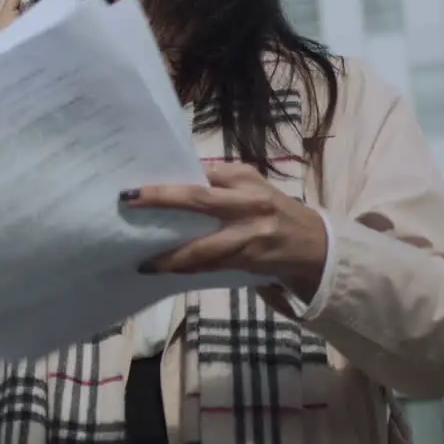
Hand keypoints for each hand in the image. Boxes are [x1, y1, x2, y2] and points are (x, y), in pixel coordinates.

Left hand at [118, 161, 327, 300]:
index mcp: (246, 179)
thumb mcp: (252, 185)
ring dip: (170, 256)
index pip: (204, 173)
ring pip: (202, 247)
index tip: (140, 182)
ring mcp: (248, 235)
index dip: (174, 177)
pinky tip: (164, 271)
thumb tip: (178, 175)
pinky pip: (211, 267)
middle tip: (129, 201)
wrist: (313, 244)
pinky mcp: (248, 261)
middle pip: (199, 200)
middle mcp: (248, 204)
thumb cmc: (272, 209)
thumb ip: (220, 180)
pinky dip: (187, 269)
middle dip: (161, 200)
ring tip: (144, 262)